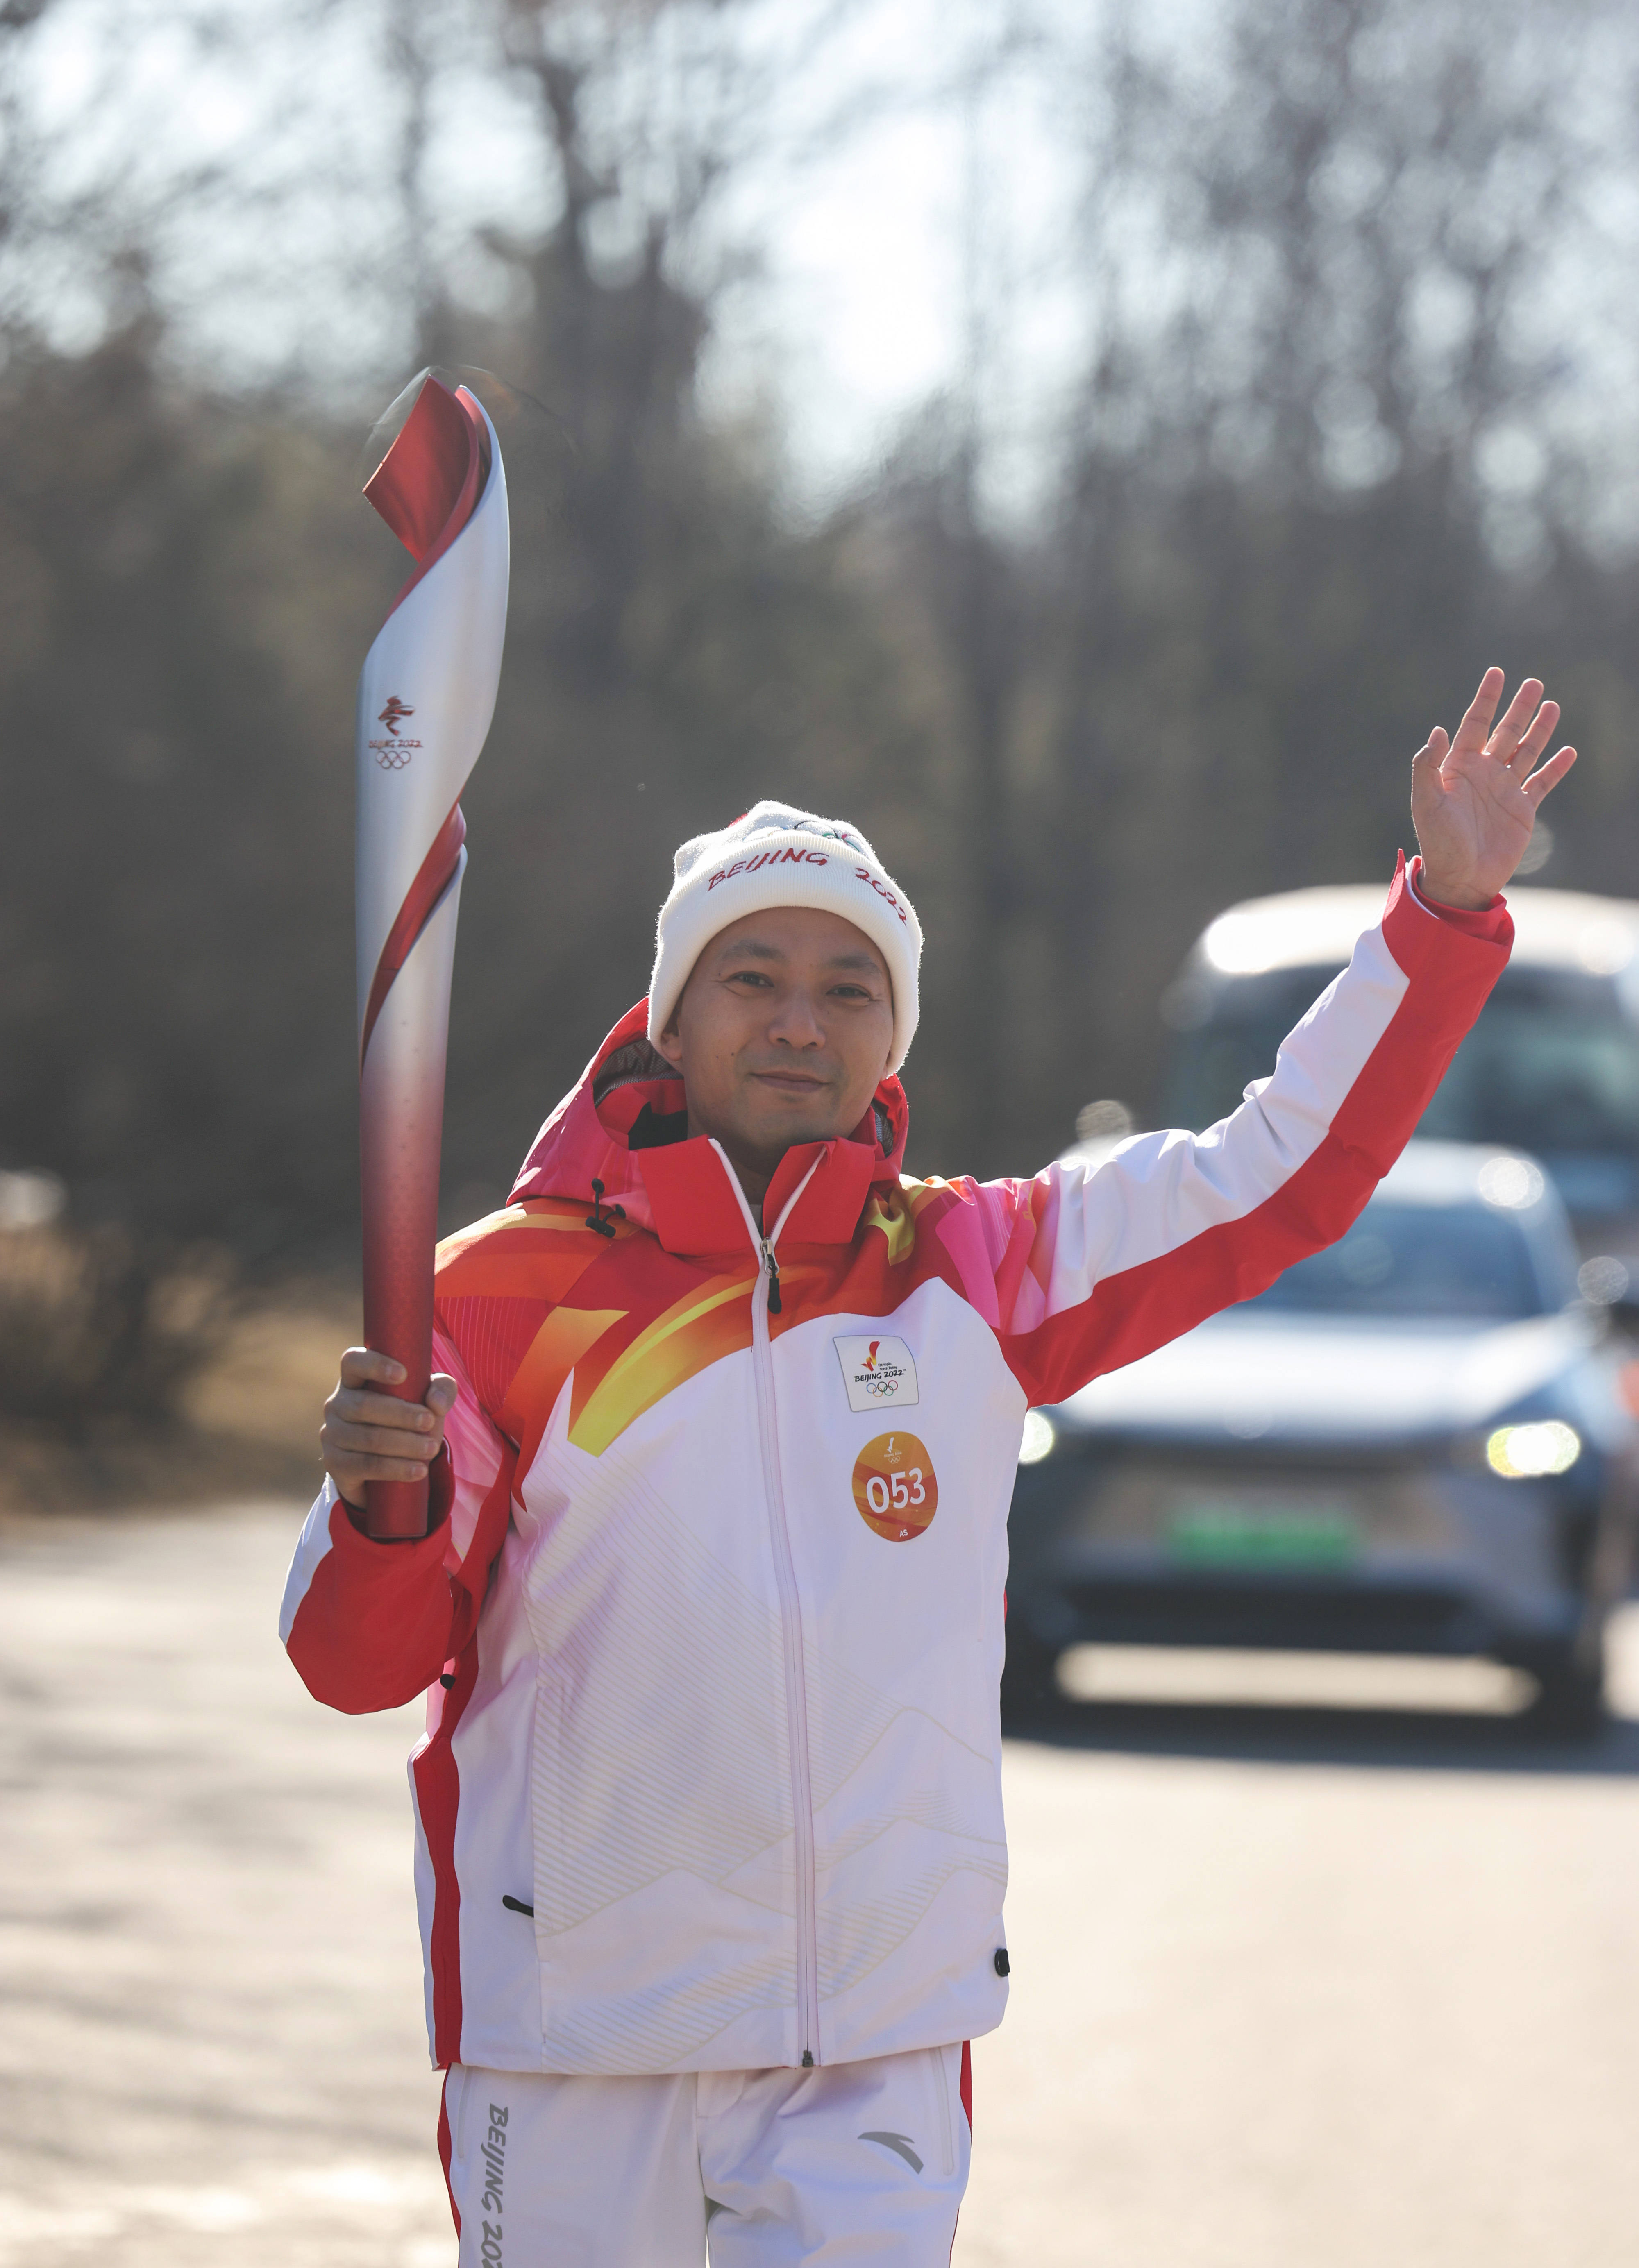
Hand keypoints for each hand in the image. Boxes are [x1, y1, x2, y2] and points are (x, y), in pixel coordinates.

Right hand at [321, 1348, 456, 1509]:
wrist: (386, 1467)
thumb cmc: (407, 1420)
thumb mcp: (429, 1400)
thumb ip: (441, 1390)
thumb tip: (435, 1403)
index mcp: (354, 1380)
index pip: (353, 1362)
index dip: (374, 1365)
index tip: (403, 1374)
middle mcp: (337, 1404)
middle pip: (364, 1405)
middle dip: (401, 1414)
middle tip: (429, 1421)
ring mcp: (332, 1435)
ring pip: (368, 1438)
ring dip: (404, 1444)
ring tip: (431, 1449)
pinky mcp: (335, 1465)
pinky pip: (365, 1466)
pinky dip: (396, 1468)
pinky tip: (419, 1470)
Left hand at [1411, 667, 1576, 909]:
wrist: (1460, 879)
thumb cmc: (1439, 843)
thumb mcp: (1426, 803)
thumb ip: (1427, 767)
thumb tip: (1437, 730)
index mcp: (1458, 767)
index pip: (1474, 724)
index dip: (1486, 699)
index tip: (1497, 673)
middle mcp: (1483, 773)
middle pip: (1505, 732)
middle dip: (1519, 708)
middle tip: (1534, 683)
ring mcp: (1504, 790)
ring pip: (1526, 751)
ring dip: (1540, 730)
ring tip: (1552, 706)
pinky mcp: (1523, 810)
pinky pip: (1542, 782)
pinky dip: (1556, 768)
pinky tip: (1568, 751)